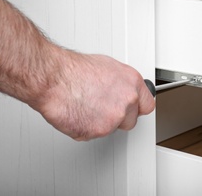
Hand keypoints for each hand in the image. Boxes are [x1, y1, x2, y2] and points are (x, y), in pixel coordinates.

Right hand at [30, 51, 154, 140]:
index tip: (132, 109)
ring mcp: (113, 119)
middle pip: (130, 120)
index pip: (147, 105)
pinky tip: (77, 112)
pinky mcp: (96, 131)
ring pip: (110, 128)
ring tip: (84, 105)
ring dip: (100, 122)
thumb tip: (122, 89)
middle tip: (102, 107)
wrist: (55, 79)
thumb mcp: (108, 67)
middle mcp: (126, 102)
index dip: (136, 108)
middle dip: (118, 117)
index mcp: (132, 84)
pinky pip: (93, 134)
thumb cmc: (75, 70)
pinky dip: (85, 127)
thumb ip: (121, 83)